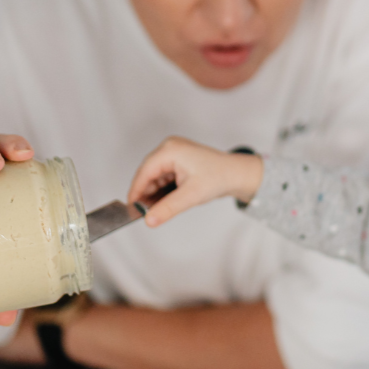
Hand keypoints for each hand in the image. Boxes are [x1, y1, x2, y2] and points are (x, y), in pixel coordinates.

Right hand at [127, 136, 263, 227]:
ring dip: (155, 193)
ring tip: (160, 209)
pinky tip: (167, 201)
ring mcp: (174, 153)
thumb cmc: (219, 177)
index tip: (131, 208)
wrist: (237, 175)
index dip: (136, 191)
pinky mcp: (178, 161)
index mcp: (170, 150)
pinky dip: (163, 190)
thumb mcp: (191, 195)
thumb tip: (149, 220)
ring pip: (155, 177)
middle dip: (147, 194)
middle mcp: (170, 148)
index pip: (145, 171)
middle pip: (148, 174)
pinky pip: (163, 177)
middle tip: (146, 213)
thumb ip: (168, 208)